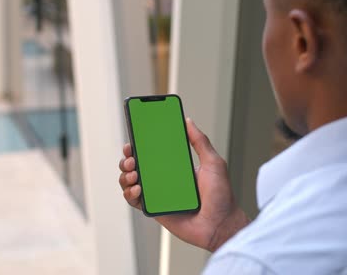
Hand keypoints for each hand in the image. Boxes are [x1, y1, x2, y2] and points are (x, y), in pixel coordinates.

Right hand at [118, 118, 248, 251]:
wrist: (220, 224)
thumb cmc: (220, 196)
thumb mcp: (213, 162)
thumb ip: (200, 141)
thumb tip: (188, 121)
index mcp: (175, 165)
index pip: (152, 151)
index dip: (140, 144)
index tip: (134, 138)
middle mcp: (163, 178)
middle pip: (136, 164)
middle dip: (128, 158)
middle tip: (131, 157)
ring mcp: (157, 193)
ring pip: (130, 181)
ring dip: (126, 175)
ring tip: (134, 175)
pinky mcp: (153, 209)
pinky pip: (134, 200)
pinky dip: (130, 193)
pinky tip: (138, 189)